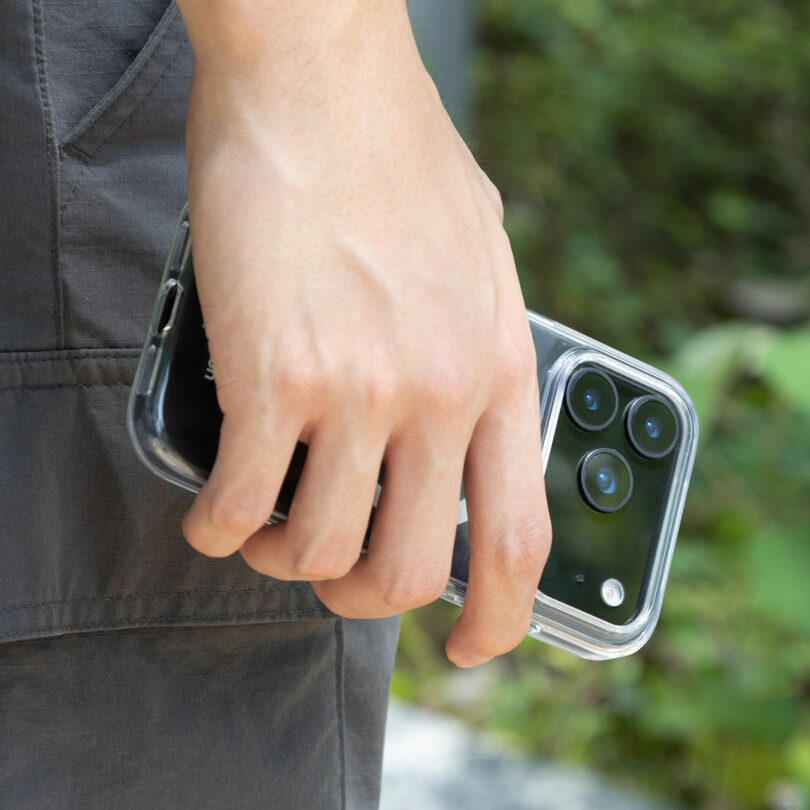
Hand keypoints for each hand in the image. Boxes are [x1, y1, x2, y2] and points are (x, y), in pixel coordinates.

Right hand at [177, 0, 550, 666]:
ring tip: (267, 528)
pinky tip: (214, 508)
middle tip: (331, 572)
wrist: (321, 74)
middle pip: (406, 572)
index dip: (501, 619)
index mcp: (496, 371)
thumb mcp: (485, 253)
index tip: (473, 648)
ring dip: (284, 558)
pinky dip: (219, 526)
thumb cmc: (395, 151)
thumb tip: (464, 405)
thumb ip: (484, 341)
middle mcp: (435, 395)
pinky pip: (239, 502)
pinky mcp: (273, 375)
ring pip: (318, 551)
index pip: (517, 537)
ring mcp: (356, 391)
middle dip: (361, 599)